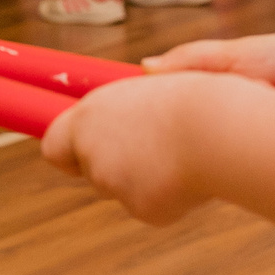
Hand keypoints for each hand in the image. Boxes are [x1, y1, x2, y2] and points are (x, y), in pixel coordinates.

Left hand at [39, 76, 208, 223]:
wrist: (220, 130)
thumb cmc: (197, 98)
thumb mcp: (162, 80)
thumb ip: (139, 89)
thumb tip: (147, 66)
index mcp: (89, 114)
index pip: (54, 145)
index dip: (69, 152)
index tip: (83, 152)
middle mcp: (91, 149)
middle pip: (92, 172)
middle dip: (116, 167)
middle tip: (152, 151)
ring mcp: (112, 182)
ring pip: (125, 191)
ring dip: (145, 181)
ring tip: (181, 155)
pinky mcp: (140, 208)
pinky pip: (154, 208)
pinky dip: (172, 199)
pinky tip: (191, 177)